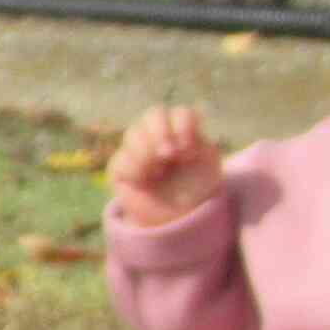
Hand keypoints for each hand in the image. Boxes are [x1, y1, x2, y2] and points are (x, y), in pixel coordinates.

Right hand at [109, 104, 224, 227]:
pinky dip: (133, 170)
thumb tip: (176, 139)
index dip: (183, 126)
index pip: (180, 113)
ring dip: (146, 152)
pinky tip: (144, 182)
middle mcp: (159, 135)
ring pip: (133, 134)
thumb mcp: (210, 165)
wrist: (179, 216)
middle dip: (161, 132)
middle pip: (154, 114)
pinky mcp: (121, 168)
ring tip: (158, 173)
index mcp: (182, 130)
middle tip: (169, 155)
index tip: (189, 151)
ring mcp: (138, 149)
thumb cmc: (197, 187)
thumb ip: (202, 144)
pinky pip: (120, 160)